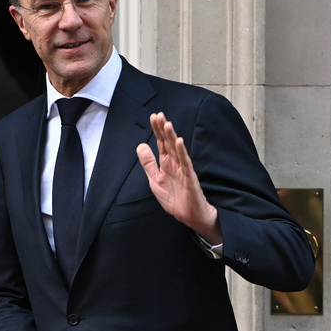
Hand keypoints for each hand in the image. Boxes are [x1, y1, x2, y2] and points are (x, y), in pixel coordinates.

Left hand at [136, 112, 222, 243]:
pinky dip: (182, 152)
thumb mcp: (155, 179)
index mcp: (167, 163)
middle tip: (158, 115)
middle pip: (168, 143)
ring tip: (167, 124)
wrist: (188, 215)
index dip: (157, 130)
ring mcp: (183, 169)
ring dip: (172, 137)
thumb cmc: (174, 198)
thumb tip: (140, 146)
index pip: (161, 143)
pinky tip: (179, 142)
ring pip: (177, 150)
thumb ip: (148, 163)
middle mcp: (175, 163)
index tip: (154, 117)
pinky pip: (186, 163)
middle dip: (163, 129)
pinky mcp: (189, 178)